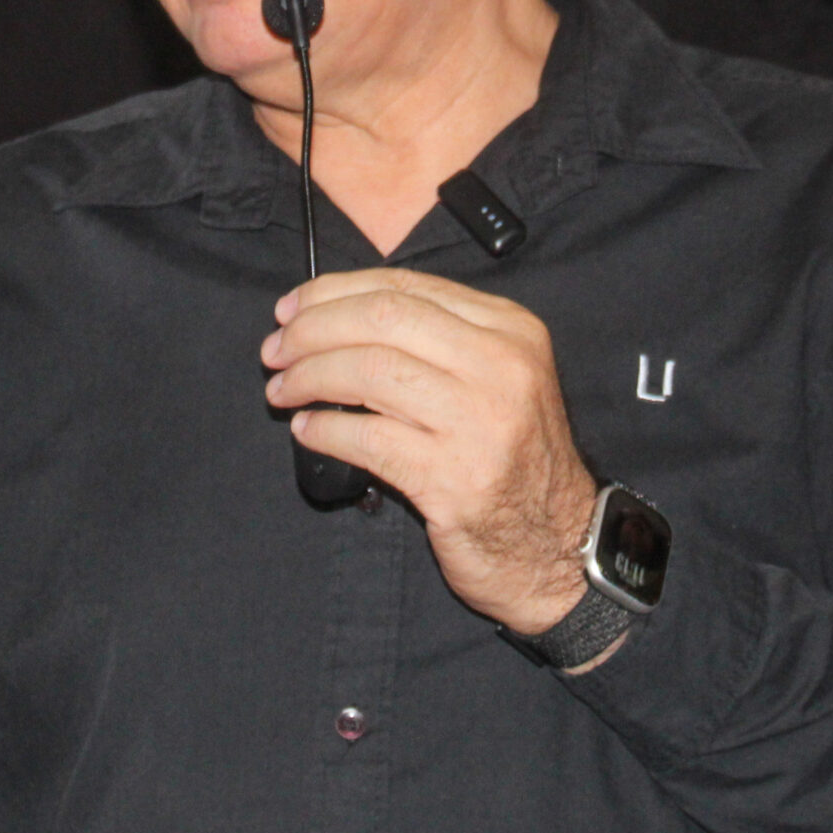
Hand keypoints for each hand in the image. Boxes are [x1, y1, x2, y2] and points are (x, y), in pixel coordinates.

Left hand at [262, 269, 598, 633]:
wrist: (557, 543)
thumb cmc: (511, 458)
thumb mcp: (496, 378)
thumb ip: (434, 341)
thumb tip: (335, 316)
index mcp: (510, 329)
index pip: (404, 288)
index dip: (334, 292)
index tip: (293, 308)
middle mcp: (501, 366)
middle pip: (381, 320)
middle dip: (312, 330)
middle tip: (275, 350)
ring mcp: (480, 422)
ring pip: (368, 372)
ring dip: (309, 377)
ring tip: (284, 390)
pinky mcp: (454, 478)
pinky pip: (366, 438)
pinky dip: (325, 429)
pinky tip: (308, 429)